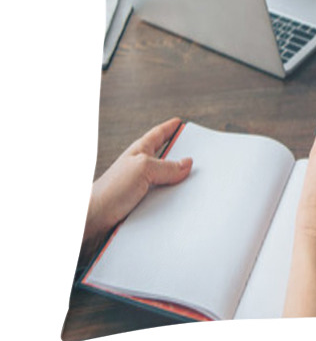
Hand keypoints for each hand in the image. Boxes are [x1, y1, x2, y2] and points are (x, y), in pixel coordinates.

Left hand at [82, 118, 191, 259]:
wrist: (94, 218)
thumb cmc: (111, 189)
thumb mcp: (144, 168)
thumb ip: (167, 166)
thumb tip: (187, 163)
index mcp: (140, 151)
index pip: (158, 134)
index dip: (170, 127)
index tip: (180, 123)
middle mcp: (141, 166)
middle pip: (165, 156)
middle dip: (179, 155)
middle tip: (196, 153)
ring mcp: (141, 184)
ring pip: (166, 179)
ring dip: (177, 181)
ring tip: (190, 182)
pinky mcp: (143, 202)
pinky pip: (163, 196)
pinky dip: (171, 198)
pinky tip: (178, 202)